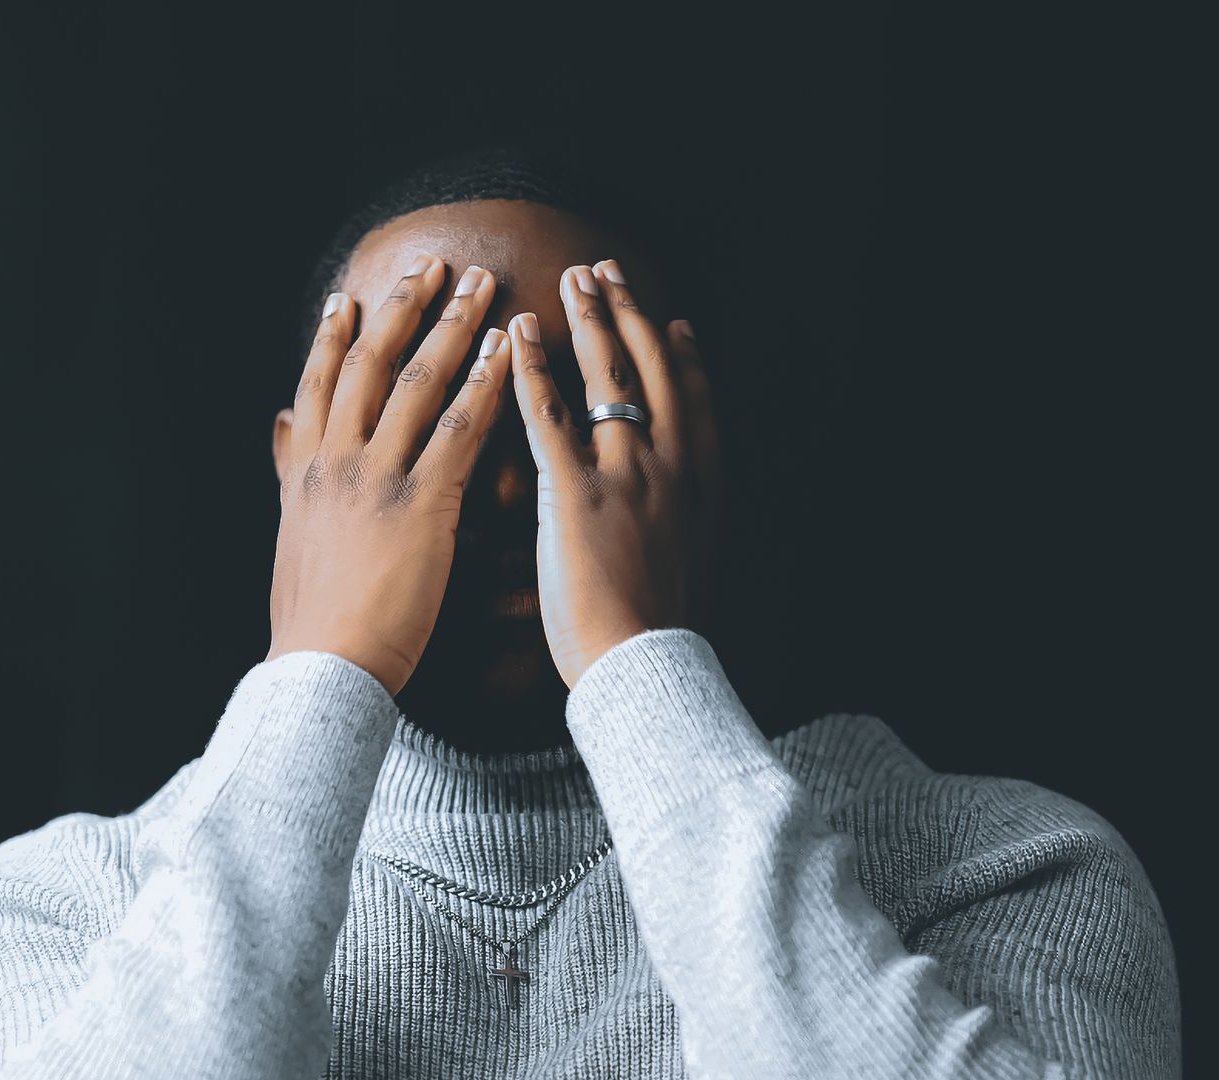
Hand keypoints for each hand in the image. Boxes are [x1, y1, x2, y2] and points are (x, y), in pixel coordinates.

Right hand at [266, 255, 511, 698]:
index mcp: (304, 469)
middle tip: (434, 264)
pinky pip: (458, 429)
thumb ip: (288, 469)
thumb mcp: (290, 531)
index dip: (335, 337)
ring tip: (483, 286)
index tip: (351, 297)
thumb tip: (281, 425)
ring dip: (453, 327)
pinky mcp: (421, 504)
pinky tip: (507, 354)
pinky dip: (483, 385)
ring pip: (417, 382)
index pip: (319, 383)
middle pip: (370, 364)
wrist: (322, 668)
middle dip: (403, 308)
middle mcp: (337, 460)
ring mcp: (377, 478)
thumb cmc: (313, 617)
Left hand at [505, 260, 722, 688]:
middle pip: (653, 370)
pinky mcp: (578, 494)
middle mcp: (670, 467)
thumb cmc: (656, 633)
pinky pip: (551, 418)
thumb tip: (669, 517)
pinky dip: (533, 371)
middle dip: (629, 314)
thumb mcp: (688, 566)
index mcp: (701, 485)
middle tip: (606, 272)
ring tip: (571, 280)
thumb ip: (678, 525)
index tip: (673, 320)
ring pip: (607, 378)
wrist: (644, 668)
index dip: (683, 355)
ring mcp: (627, 475)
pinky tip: (517, 337)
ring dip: (588, 320)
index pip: (695, 400)